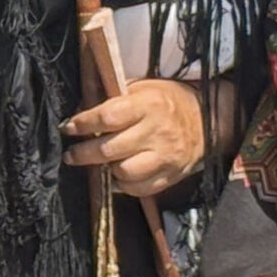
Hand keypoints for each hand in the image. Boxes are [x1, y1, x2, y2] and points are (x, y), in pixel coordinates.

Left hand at [63, 80, 207, 197]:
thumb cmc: (168, 102)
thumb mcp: (144, 88)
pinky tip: (117, 176)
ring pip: (124, 172)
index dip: (83, 124)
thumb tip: (81, 107)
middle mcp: (157, 131)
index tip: (69, 127)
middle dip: (84, 153)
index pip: (108, 117)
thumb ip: (115, 97)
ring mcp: (165, 156)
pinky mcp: (170, 175)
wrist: (207, 119)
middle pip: (110, 149)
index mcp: (149, 105)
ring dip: (105, 170)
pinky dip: (123, 185)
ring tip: (98, 164)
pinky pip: (139, 189)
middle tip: (72, 154)